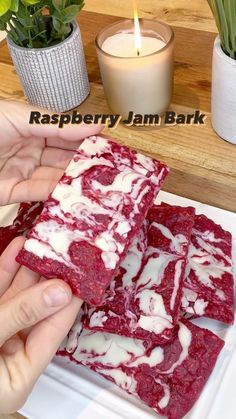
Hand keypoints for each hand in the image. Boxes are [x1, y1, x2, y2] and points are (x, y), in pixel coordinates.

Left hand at [0, 100, 101, 204]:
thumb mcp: (21, 117)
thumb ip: (58, 124)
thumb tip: (96, 125)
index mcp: (34, 130)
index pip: (67, 137)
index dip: (87, 141)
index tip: (110, 146)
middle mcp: (32, 152)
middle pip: (63, 160)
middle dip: (84, 164)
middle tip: (109, 169)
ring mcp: (23, 172)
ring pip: (53, 178)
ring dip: (72, 181)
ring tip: (96, 184)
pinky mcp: (13, 191)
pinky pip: (37, 193)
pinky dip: (54, 194)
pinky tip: (72, 193)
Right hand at [0, 237, 82, 413]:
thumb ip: (22, 315)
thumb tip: (60, 293)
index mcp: (18, 374)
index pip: (53, 332)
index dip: (69, 302)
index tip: (84, 275)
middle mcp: (8, 352)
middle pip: (37, 310)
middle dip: (49, 279)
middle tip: (67, 253)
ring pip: (16, 296)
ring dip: (28, 269)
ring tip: (45, 244)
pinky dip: (5, 270)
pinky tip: (16, 251)